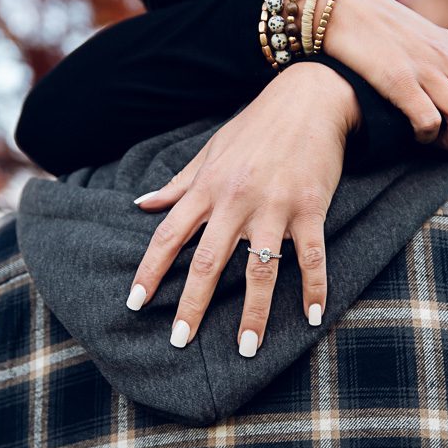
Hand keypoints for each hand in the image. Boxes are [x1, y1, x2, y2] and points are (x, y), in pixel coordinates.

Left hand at [125, 63, 359, 356]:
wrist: (308, 98)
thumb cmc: (256, 127)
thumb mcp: (210, 150)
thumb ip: (178, 183)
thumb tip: (141, 205)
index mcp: (208, 188)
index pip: (169, 236)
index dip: (149, 271)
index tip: (134, 303)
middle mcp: (236, 201)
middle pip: (208, 262)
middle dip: (192, 305)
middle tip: (179, 341)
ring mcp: (274, 206)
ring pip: (260, 270)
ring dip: (254, 314)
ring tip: (247, 349)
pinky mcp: (310, 208)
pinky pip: (311, 257)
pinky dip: (314, 289)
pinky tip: (312, 318)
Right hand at [323, 0, 447, 150]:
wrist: (338, 6)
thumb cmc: (372, 27)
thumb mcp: (418, 37)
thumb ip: (439, 58)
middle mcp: (446, 57)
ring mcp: (424, 68)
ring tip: (436, 144)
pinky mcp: (398, 79)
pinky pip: (429, 121)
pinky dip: (426, 138)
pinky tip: (412, 136)